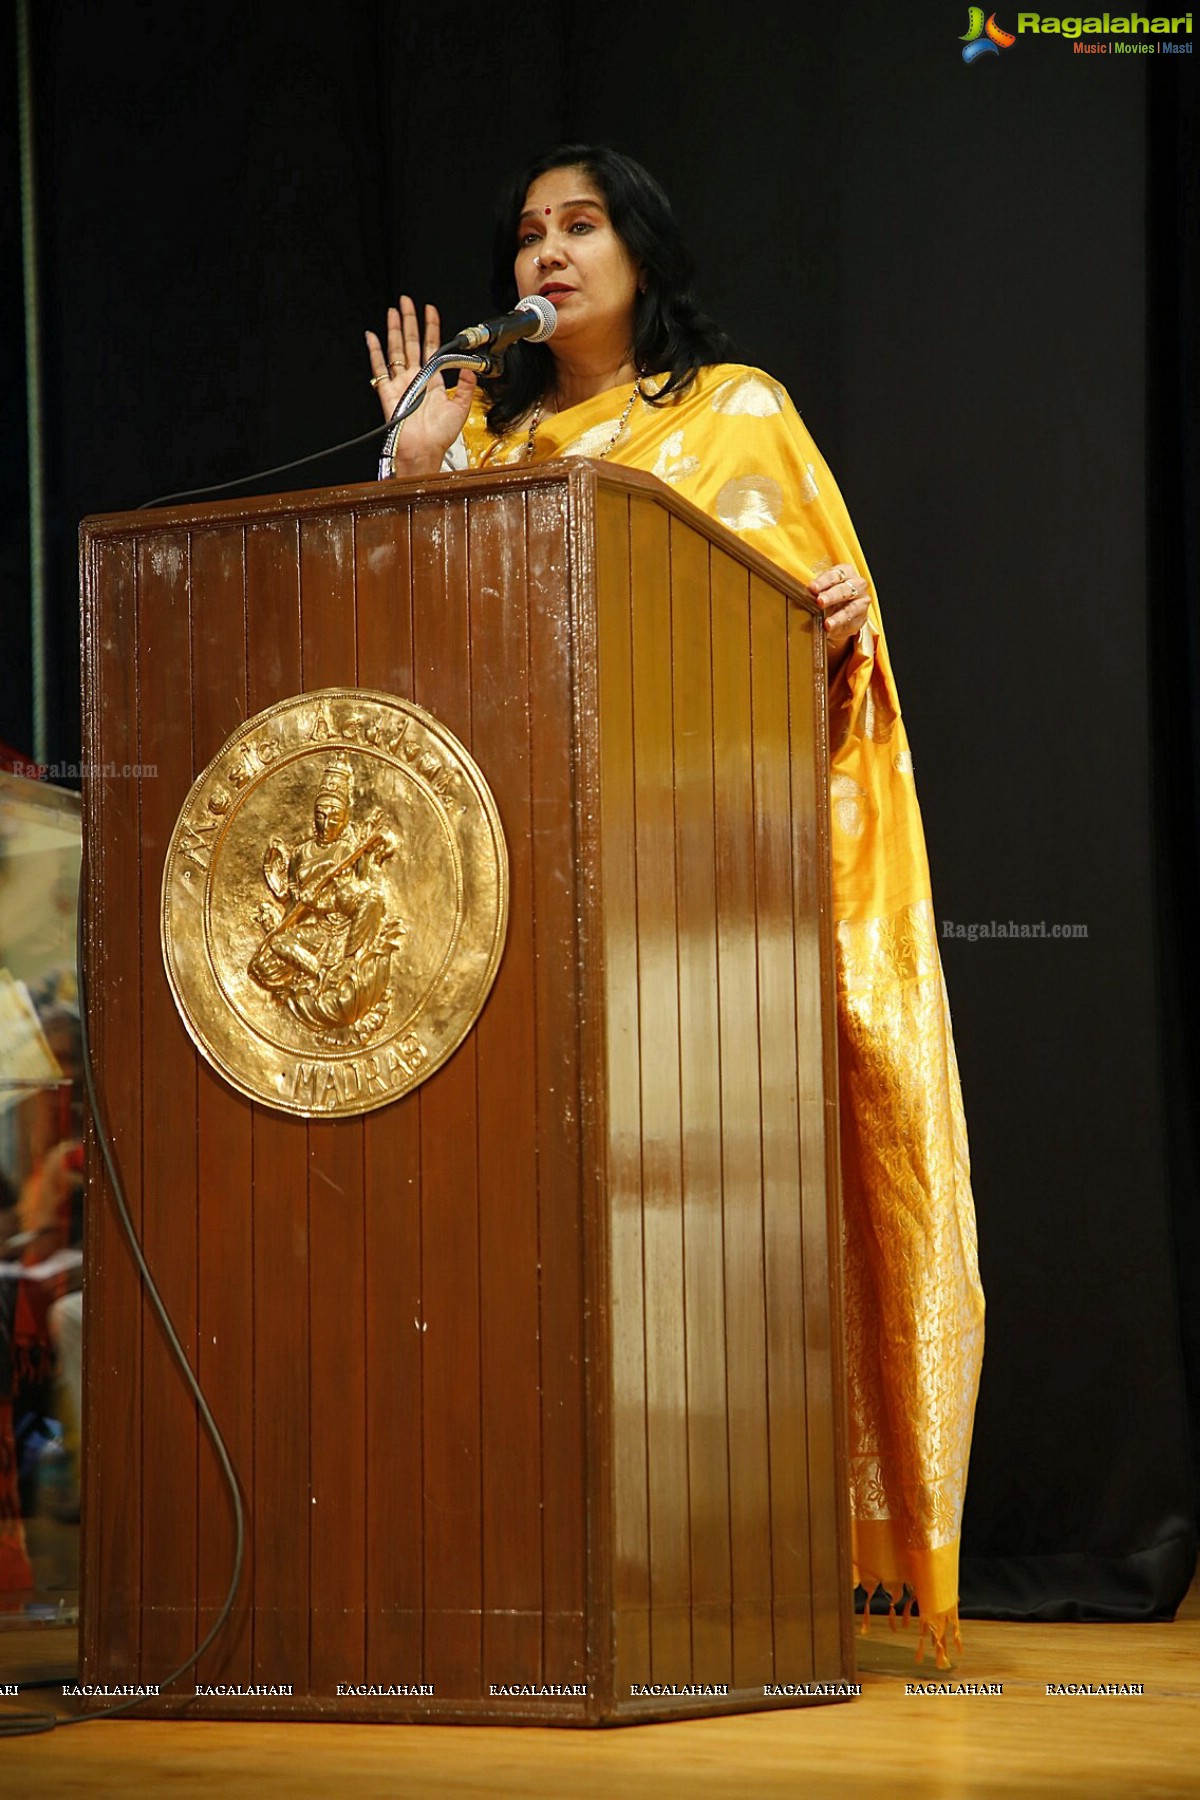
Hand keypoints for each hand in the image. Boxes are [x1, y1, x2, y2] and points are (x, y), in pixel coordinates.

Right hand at [365, 296, 477, 476]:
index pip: (432, 347)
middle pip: (412, 343)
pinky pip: (379, 368)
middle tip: (407, 301)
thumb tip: (472, 367)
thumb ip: (467, 386)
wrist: (423, 452)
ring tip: (393, 311)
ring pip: (396, 349)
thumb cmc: (439, 437)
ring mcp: (401, 383)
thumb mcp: (461, 408)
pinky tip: (372, 336)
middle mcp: (416, 379)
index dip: (432, 328)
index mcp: (433, 381)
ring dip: (394, 329)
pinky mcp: (387, 392)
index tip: (431, 310)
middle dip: (410, 320)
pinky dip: (374, 352)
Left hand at [810, 563, 870, 664]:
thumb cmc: (829, 593)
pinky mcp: (861, 618)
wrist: (844, 611)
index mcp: (845, 572)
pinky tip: (830, 631)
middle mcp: (857, 585)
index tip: (812, 588)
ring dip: (838, 617)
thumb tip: (794, 592)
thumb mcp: (822, 587)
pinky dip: (839, 627)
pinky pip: (851, 623)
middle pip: (845, 590)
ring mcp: (861, 602)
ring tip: (827, 624)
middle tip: (819, 602)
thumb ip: (813, 589)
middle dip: (832, 596)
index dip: (823, 581)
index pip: (835, 575)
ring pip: (851, 608)